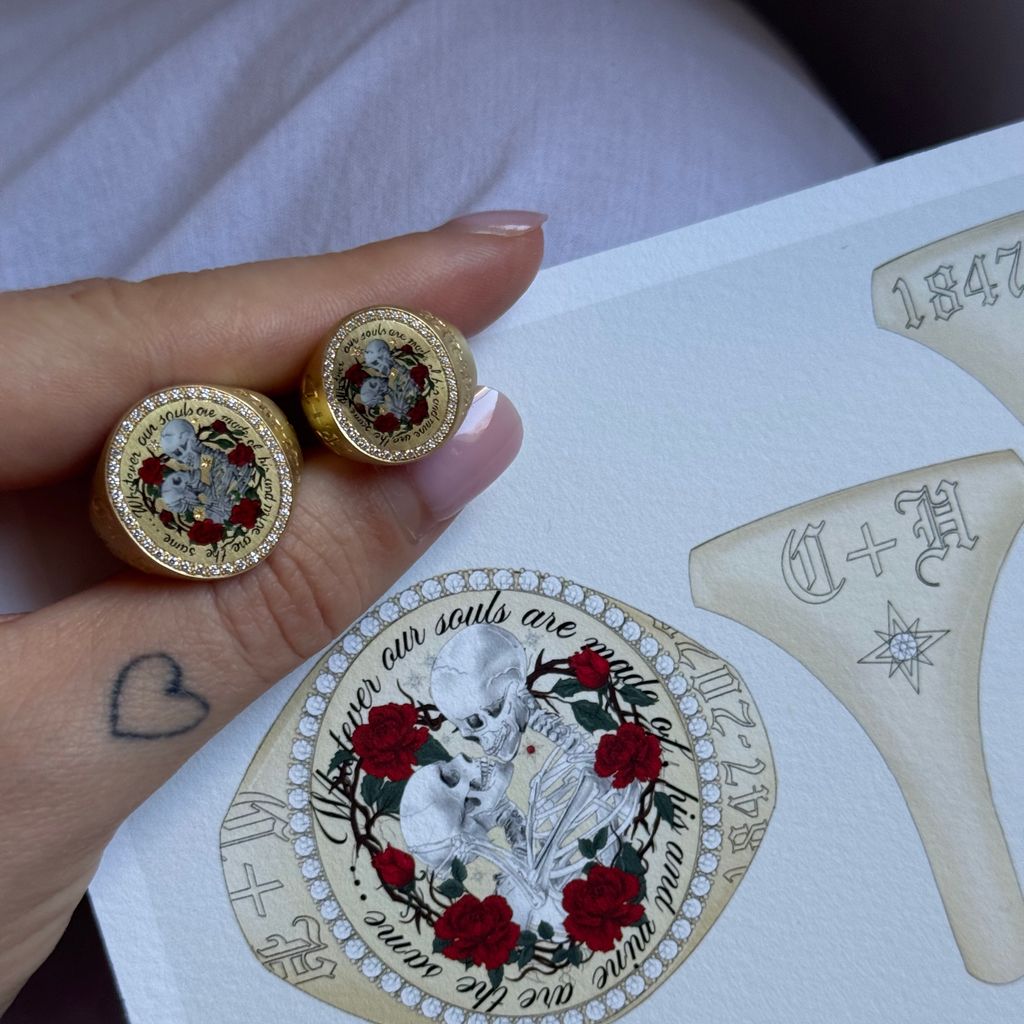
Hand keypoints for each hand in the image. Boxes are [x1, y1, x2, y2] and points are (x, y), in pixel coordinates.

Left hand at [0, 211, 543, 1009]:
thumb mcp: (50, 764)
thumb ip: (248, 601)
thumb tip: (446, 455)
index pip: (145, 337)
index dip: (343, 298)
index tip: (496, 254)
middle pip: (147, 364)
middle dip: (330, 350)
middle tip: (486, 317)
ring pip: (137, 429)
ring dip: (291, 428)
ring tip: (425, 410)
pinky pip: (116, 498)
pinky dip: (229, 505)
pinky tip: (314, 501)